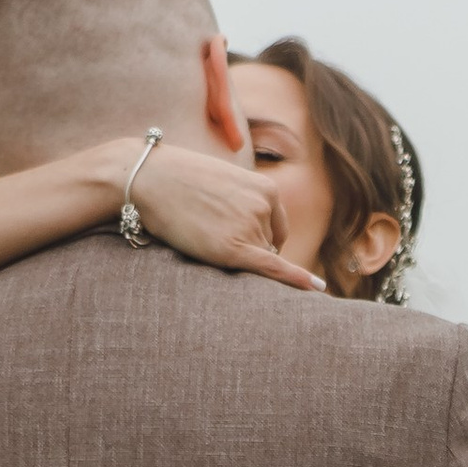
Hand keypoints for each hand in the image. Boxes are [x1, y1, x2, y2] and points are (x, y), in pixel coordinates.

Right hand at [134, 145, 325, 290]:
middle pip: (268, 246)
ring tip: (202, 234)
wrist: (150, 177)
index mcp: (267, 189)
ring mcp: (251, 227)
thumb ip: (246, 205)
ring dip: (235, 257)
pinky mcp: (233, 249)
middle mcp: (265, 207)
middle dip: (246, 249)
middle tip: (209, 231)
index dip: (257, 239)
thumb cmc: (180, 181)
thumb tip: (262, 237)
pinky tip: (317, 289)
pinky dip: (296, 280)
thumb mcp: (225, 183)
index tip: (234, 236)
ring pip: (256, 259)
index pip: (276, 229)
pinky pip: (272, 269)